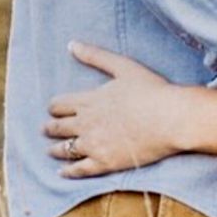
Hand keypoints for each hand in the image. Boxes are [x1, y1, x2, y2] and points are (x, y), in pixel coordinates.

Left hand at [44, 42, 189, 178]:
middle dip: (50, 127)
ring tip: (51, 150)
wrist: (171, 119)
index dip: (54, 106)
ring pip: (65, 149)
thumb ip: (96, 56)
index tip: (52, 108)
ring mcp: (94, 145)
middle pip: (59, 127)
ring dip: (55, 149)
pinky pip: (79, 170)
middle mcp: (87, 123)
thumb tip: (72, 44)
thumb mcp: (124, 66)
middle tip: (45, 129)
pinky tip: (63, 172)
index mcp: (90, 99)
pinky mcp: (104, 163)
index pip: (61, 104)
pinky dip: (68, 171)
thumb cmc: (151, 90)